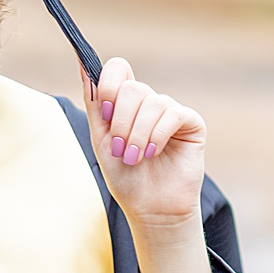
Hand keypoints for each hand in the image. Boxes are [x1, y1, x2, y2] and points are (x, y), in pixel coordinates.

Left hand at [83, 57, 206, 232]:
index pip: (118, 69)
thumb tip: (82, 63)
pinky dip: (158, 134)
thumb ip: (95, 103)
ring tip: (136, 158)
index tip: (104, 112)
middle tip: (121, 150)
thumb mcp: (102, 139)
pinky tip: (154, 152)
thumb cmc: (126, 177)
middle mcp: (149, 103)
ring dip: (138, 134)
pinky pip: (173, 113)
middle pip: (132, 88)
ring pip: (152, 102)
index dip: (108, 84)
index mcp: (126, 104)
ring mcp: (171, 112)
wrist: (150, 208)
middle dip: (121, 123)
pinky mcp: (191, 123)